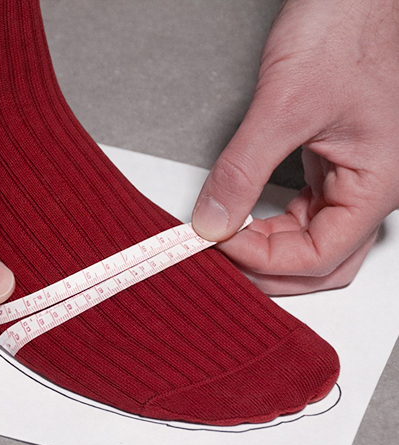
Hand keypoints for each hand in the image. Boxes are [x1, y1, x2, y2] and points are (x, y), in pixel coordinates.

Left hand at [191, 0, 398, 294]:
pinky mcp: (332, 163)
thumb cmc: (346, 29)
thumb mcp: (285, 106)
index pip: (319, 256)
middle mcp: (370, 188)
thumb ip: (243, 171)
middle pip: (321, 262)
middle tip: (218, 263)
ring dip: (267, 251)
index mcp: (378, 184)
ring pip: (312, 242)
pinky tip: (241, 221)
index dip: (263, 261)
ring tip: (222, 244)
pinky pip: (304, 214)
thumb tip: (212, 223)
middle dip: (268, 270)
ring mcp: (352, 178)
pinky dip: (270, 226)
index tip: (216, 246)